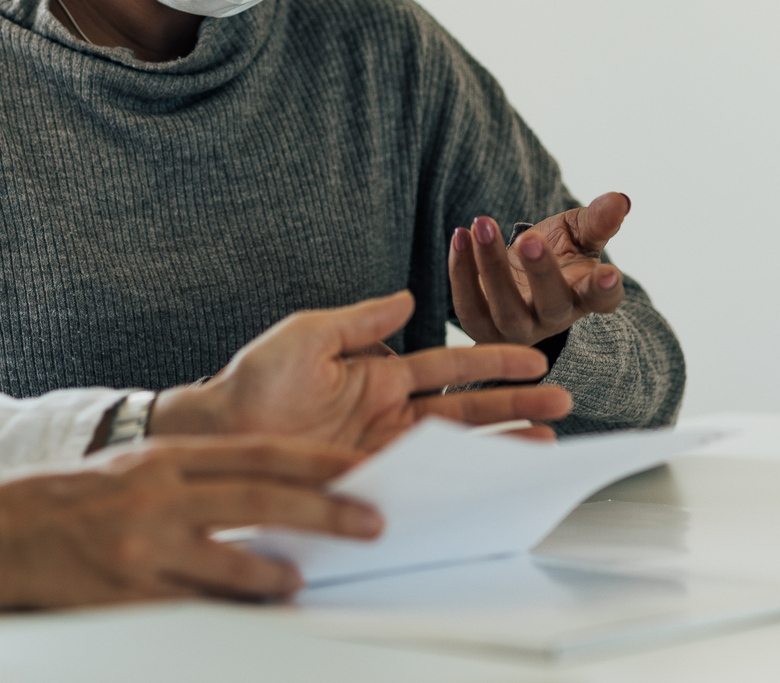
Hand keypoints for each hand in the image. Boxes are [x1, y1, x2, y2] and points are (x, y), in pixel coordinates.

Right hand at [0, 437, 376, 611]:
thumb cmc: (68, 502)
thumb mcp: (134, 471)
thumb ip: (194, 479)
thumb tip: (269, 494)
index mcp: (164, 457)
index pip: (257, 452)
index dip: (315, 459)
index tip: (361, 466)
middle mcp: (159, 496)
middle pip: (260, 499)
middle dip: (324, 510)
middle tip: (371, 522)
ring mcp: (143, 547)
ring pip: (233, 561)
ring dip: (278, 574)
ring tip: (304, 582)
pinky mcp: (126, 595)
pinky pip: (194, 609)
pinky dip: (230, 613)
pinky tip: (253, 616)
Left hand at [150, 290, 571, 450]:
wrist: (218, 433)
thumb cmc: (255, 381)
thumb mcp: (309, 334)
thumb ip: (362, 319)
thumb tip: (408, 298)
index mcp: (381, 374)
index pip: (449, 365)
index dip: (491, 361)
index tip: (533, 358)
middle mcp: (390, 412)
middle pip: (466, 408)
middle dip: (515, 403)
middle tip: (561, 400)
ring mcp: (383, 448)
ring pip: (456, 444)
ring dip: (501, 442)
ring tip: (546, 440)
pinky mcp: (370, 479)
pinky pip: (423, 478)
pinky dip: (458, 479)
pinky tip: (488, 480)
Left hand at [448, 192, 630, 345]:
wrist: (516, 279)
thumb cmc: (557, 254)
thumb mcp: (578, 234)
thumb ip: (598, 220)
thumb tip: (620, 199)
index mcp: (584, 295)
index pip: (602, 299)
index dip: (606, 289)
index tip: (609, 273)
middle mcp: (553, 318)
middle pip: (552, 303)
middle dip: (541, 271)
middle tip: (530, 238)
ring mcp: (517, 328)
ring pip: (505, 308)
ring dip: (492, 265)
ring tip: (482, 225)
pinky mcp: (481, 326)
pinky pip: (469, 305)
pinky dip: (462, 271)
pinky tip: (461, 236)